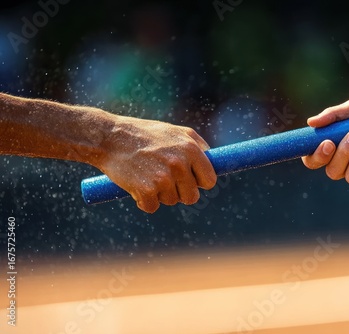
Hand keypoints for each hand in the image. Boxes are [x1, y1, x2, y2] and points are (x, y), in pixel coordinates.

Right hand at [97, 117, 215, 212]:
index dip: (199, 183)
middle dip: (179, 192)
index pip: (210, 180)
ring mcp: (163, 178)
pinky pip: (152, 207)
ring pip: (171, 201)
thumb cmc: (143, 134)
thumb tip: (214, 161)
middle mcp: (180, 163)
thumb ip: (197, 145)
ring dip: (160, 194)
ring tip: (146, 175)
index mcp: (190, 149)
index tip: (190, 181)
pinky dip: (143, 201)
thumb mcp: (175, 132)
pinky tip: (135, 185)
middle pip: (192, 196)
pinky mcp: (146, 190)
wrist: (109, 137)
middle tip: (164, 179)